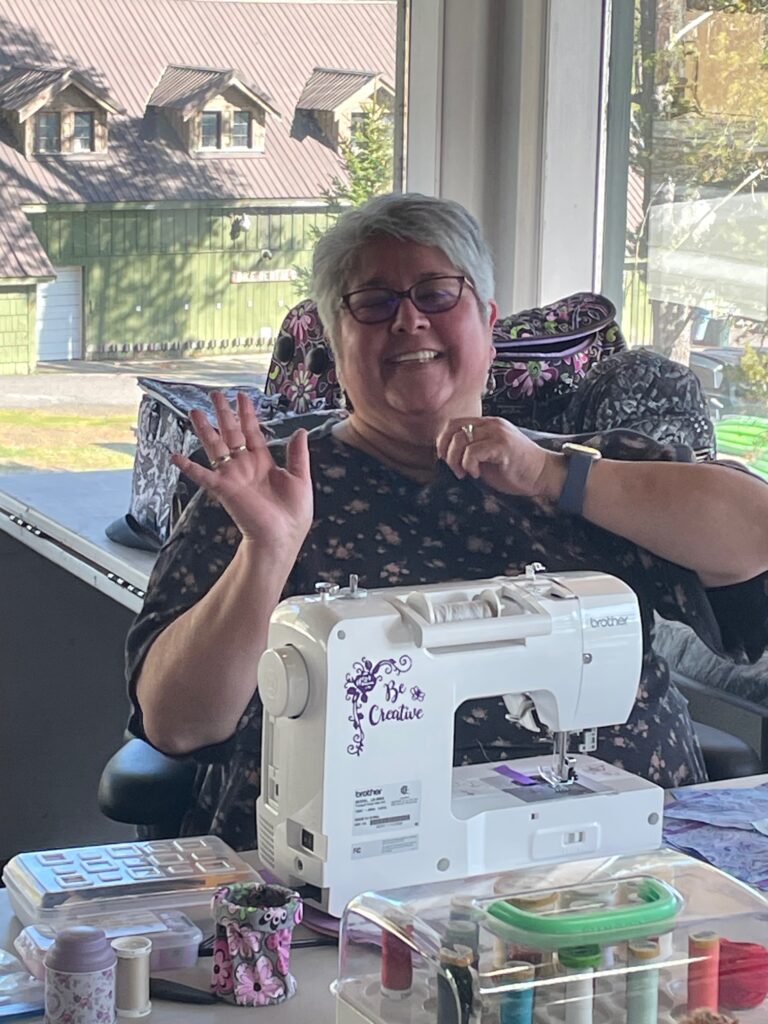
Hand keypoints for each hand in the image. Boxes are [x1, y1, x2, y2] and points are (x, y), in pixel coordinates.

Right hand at [171, 391, 313, 550]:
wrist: (282, 536)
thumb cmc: (293, 513)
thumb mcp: (300, 478)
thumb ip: (298, 454)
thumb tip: (301, 431)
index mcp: (263, 462)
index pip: (252, 431)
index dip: (247, 414)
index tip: (242, 396)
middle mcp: (245, 466)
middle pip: (231, 434)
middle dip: (223, 414)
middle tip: (215, 394)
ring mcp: (232, 476)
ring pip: (215, 447)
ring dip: (205, 430)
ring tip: (195, 412)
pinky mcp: (224, 489)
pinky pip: (203, 476)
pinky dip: (188, 467)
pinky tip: (175, 456)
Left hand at [436, 416, 564, 498]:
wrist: (543, 474)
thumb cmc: (515, 469)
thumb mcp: (487, 456)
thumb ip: (469, 450)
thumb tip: (445, 456)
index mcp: (486, 424)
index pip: (453, 423)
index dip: (443, 441)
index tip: (445, 459)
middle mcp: (491, 424)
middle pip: (452, 429)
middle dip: (445, 451)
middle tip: (454, 468)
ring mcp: (497, 432)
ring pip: (460, 440)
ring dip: (456, 460)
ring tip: (466, 473)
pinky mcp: (502, 445)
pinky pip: (472, 452)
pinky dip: (469, 465)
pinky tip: (477, 473)